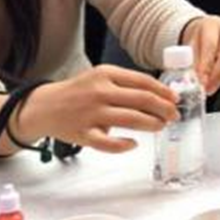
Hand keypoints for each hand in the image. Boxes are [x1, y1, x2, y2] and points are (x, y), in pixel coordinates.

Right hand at [16, 65, 179, 153]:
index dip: (163, 91)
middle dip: (163, 108)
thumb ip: (126, 83)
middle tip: (173, 115)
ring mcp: (91, 113)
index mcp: (106, 74)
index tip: (174, 98)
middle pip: (141, 100)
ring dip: (151, 124)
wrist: (45, 106)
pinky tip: (134, 144)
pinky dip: (124, 145)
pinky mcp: (83, 134)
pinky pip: (108, 143)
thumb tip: (158, 94)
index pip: (143, 81)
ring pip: (130, 120)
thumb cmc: (79, 91)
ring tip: (161, 126)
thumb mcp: (101, 76)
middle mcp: (100, 92)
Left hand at [181, 16, 219, 93]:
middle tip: (210, 88)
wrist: (204, 31)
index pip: (211, 45)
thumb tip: (194, 81)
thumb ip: (192, 63)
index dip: (206, 65)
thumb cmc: (197, 42)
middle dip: (219, 73)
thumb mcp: (189, 49)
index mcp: (210, 25)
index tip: (201, 82)